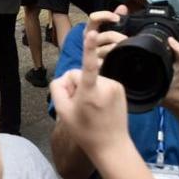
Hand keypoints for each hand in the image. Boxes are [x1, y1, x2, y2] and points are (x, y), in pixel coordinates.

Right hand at [49, 26, 131, 156]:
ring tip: (89, 109)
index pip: (88, 66)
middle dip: (75, 85)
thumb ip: (58, 89)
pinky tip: (98, 107)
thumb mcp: (62, 112)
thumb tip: (65, 78)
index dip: (88, 48)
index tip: (91, 33)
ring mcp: (115, 87)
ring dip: (87, 89)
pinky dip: (97, 91)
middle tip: (76, 106)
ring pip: (91, 79)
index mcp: (90, 93)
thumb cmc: (85, 132)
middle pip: (80, 74)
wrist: (112, 146)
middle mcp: (106, 87)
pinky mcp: (120, 89)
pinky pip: (101, 83)